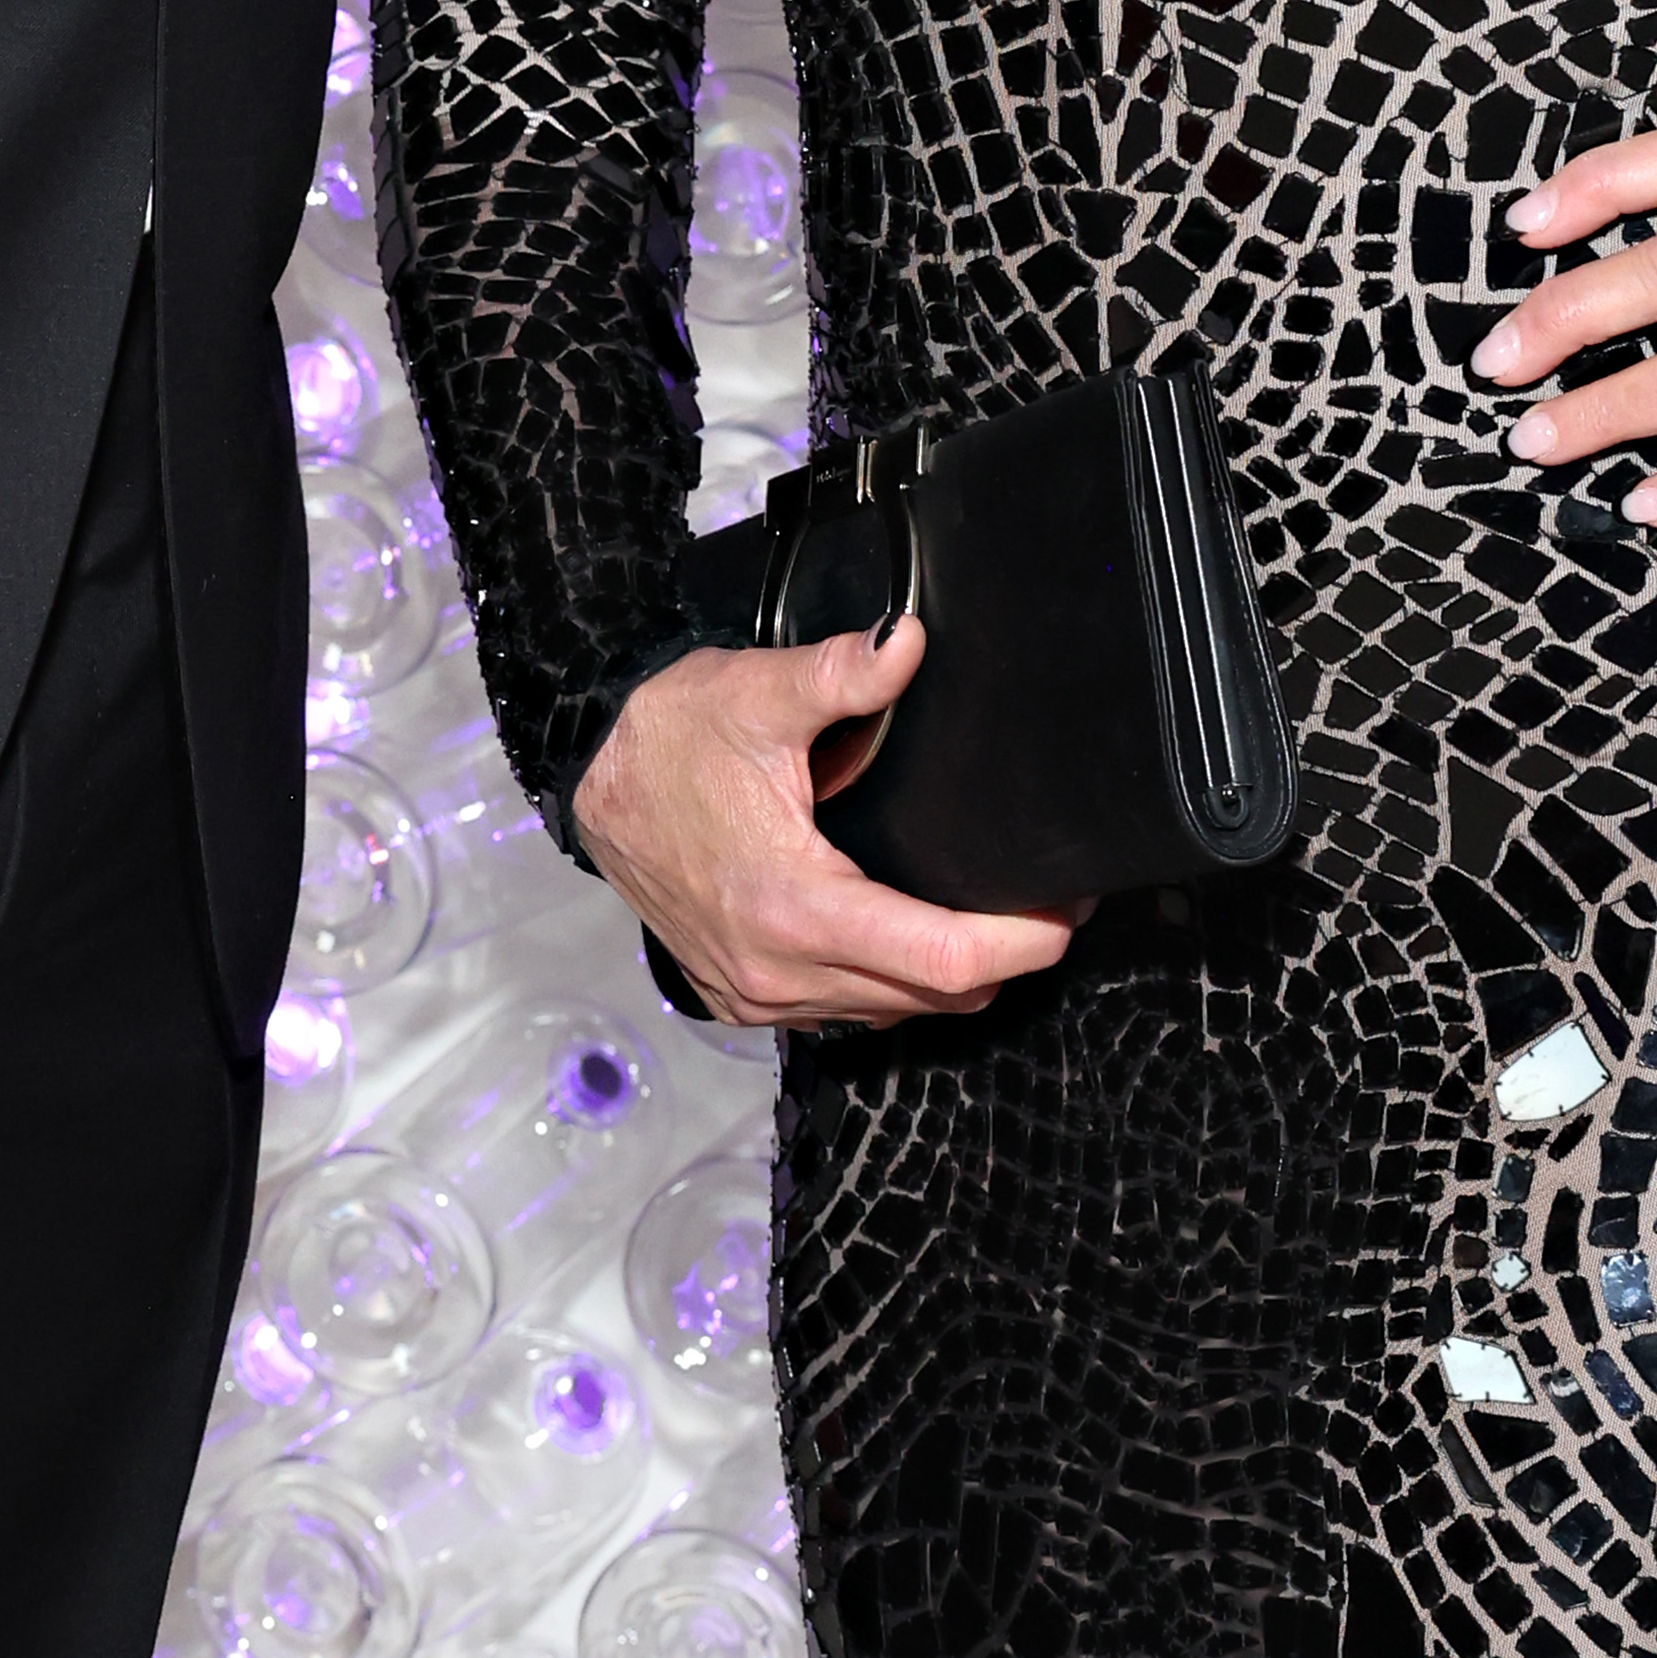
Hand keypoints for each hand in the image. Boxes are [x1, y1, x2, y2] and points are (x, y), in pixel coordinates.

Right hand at [572, 625, 1078, 1030]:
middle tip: (1051, 900)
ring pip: (895, 1013)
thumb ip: (841, 672)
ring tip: (996, 914)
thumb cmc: (666, 740)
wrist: (589, 781)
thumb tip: (909, 643)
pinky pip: (850, 1012)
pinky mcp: (744, 998)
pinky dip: (896, 984)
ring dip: (953, 976)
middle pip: (933, 998)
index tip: (1067, 908)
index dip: (1020, 941)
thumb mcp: (753, 693)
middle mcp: (777, 973)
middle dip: (1006, 957)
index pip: (939, 959)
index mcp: (791, 908)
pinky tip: (913, 930)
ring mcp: (758, 995)